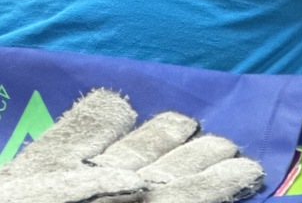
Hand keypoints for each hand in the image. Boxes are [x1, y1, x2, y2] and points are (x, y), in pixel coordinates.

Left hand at [0, 88, 263, 202]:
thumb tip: (198, 192)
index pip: (205, 188)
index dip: (233, 178)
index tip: (248, 172)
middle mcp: (130, 183)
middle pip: (187, 158)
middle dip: (214, 153)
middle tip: (229, 153)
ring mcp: (90, 166)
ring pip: (151, 135)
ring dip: (175, 131)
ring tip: (188, 128)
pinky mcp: (47, 161)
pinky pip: (94, 119)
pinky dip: (113, 115)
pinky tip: (125, 116)